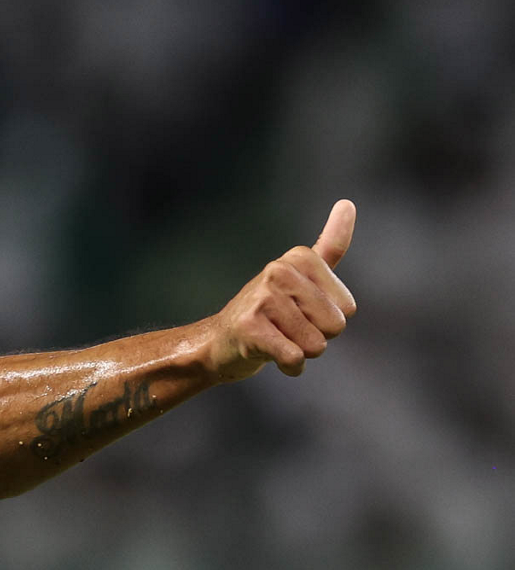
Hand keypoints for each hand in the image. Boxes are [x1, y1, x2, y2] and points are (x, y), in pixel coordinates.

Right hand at [208, 200, 357, 379]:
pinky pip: (294, 358)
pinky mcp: (250, 327)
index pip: (347, 308)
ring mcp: (262, 298)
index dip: (329, 319)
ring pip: (315, 345)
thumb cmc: (268, 312)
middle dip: (316, 337)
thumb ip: (329, 244)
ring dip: (300, 352)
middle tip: (287, 329)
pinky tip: (270, 355)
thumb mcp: (301, 276)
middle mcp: (278, 271)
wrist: (221, 341)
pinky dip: (289, 367)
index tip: (301, 312)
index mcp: (298, 258)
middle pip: (335, 326)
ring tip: (276, 339)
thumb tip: (348, 203)